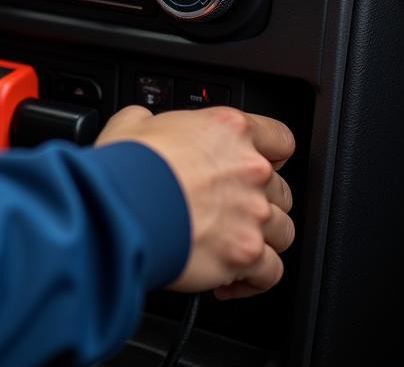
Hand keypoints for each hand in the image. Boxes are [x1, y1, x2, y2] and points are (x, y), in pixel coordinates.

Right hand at [96, 105, 294, 297]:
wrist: (120, 206)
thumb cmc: (127, 165)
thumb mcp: (134, 121)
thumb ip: (154, 122)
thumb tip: (145, 125)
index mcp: (229, 129)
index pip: (279, 139)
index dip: (271, 154)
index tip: (261, 163)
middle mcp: (250, 169)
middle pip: (281, 189)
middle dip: (260, 201)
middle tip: (232, 209)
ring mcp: (253, 212)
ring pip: (283, 231)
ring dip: (262, 239)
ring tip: (234, 245)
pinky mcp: (246, 253)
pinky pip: (270, 273)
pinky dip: (254, 280)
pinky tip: (232, 281)